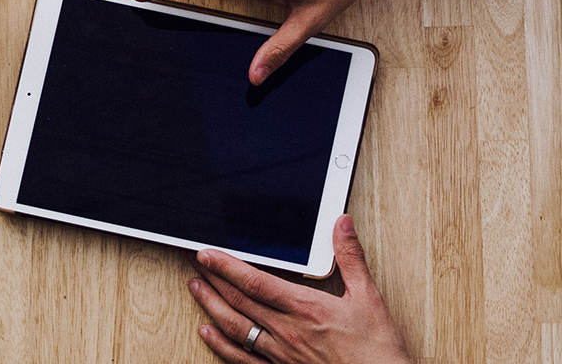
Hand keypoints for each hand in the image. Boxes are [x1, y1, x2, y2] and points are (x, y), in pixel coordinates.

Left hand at [188, 215, 410, 363]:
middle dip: (213, 280)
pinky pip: (243, 360)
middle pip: (239, 302)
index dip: (226, 266)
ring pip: (235, 328)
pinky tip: (207, 333)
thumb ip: (350, 258)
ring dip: (211, 306)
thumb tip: (341, 223)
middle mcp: (288, 332)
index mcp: (306, 309)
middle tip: (195, 264)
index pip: (255, 282)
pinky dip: (221, 345)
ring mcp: (281, 355)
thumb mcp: (369, 297)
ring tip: (195, 288)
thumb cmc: (378, 350)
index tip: (207, 254)